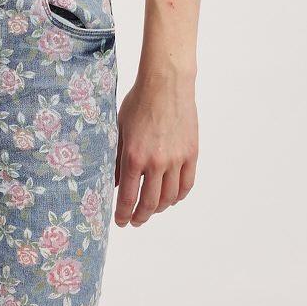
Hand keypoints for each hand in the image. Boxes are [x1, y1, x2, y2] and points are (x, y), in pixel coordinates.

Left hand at [114, 67, 197, 225]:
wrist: (166, 83)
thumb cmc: (139, 103)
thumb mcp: (119, 130)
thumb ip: (116, 159)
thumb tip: (114, 183)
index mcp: (134, 157)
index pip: (128, 197)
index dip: (123, 214)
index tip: (120, 222)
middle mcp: (156, 162)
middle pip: (150, 203)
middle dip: (140, 217)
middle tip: (135, 221)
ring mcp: (176, 159)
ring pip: (170, 197)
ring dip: (159, 208)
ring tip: (152, 210)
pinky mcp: (191, 153)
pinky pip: (187, 184)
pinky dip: (179, 196)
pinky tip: (172, 198)